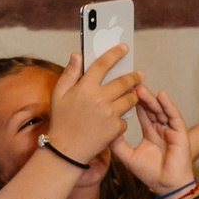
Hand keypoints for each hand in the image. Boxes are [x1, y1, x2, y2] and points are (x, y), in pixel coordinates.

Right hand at [45, 47, 140, 163]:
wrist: (66, 150)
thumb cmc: (61, 121)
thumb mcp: (59, 94)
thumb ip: (70, 73)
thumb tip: (77, 55)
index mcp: (85, 88)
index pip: (103, 64)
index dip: (115, 54)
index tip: (124, 48)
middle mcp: (100, 99)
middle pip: (124, 82)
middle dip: (134, 76)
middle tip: (139, 74)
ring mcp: (110, 114)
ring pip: (130, 99)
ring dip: (133, 95)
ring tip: (133, 93)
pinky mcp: (116, 128)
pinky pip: (125, 118)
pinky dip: (122, 116)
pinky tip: (117, 117)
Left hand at [113, 87, 197, 196]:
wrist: (166, 185)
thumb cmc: (149, 173)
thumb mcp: (127, 156)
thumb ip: (117, 143)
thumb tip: (104, 129)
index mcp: (150, 132)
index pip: (141, 112)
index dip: (133, 101)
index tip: (122, 90)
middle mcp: (160, 128)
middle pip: (150, 108)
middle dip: (141, 96)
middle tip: (131, 84)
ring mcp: (171, 129)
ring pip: (160, 110)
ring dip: (152, 99)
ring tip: (141, 89)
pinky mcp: (180, 132)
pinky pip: (174, 116)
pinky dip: (168, 105)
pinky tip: (161, 96)